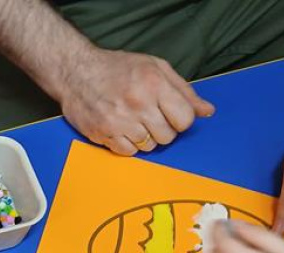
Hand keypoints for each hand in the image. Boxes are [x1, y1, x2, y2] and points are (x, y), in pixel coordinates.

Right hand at [56, 47, 213, 154]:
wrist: (76, 71)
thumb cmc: (117, 68)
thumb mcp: (156, 67)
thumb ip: (184, 90)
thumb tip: (207, 111)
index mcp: (154, 84)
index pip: (185, 119)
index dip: (180, 119)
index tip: (171, 113)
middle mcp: (138, 104)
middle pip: (168, 137)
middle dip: (163, 129)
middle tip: (149, 115)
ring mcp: (120, 121)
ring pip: (149, 147)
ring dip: (145, 137)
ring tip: (132, 119)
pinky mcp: (104, 134)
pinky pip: (129, 152)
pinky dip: (128, 144)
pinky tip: (121, 128)